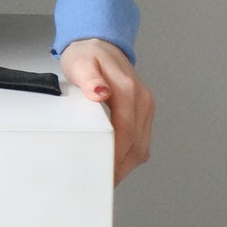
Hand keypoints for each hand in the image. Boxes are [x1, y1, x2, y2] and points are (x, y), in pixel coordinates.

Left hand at [57, 37, 153, 185]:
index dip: (115, 156)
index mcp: (128, 89)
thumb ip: (89, 77)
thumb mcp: (80, 62)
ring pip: (142, 147)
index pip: (126, 131)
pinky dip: (129, 156)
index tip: (101, 173)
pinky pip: (141, 141)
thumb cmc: (87, 54)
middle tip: (101, 184)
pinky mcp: (144, 112)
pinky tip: (115, 164)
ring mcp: (145, 107)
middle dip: (120, 167)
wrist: (99, 43)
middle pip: (137, 145)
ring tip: (106, 179)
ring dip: (126, 165)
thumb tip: (100, 92)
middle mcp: (142, 100)